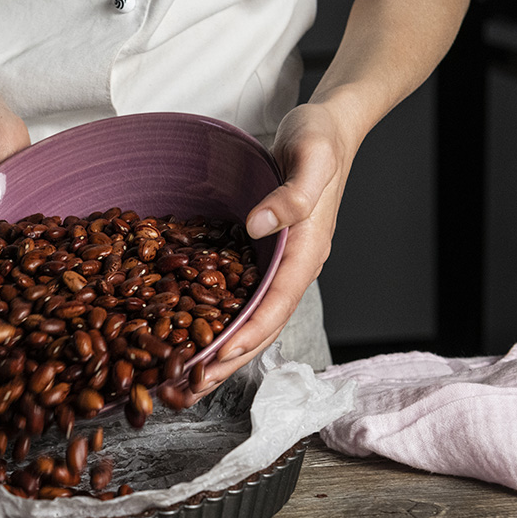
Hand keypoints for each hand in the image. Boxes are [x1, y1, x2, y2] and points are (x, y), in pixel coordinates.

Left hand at [193, 102, 359, 392]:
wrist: (329, 129)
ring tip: (188, 380)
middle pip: (262, 327)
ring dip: (221, 352)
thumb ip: (292, 194)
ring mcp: (279, 266)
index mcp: (307, 252)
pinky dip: (220, 323)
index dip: (248, 335)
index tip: (218, 358)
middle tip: (191, 389)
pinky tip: (193, 336)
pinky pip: (242, 299)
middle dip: (228, 360)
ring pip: (251, 320)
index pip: (277, 305)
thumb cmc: (321, 140)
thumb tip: (259, 225)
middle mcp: (293, 267)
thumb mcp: (311, 158)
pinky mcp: (264, 257)